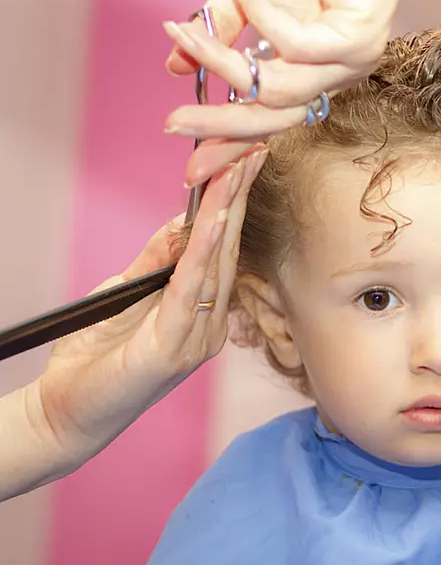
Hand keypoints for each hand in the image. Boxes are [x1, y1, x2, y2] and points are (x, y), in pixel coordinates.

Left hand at [34, 147, 266, 467]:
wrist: (64, 413)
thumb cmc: (94, 359)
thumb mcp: (125, 292)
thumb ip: (157, 261)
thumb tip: (183, 219)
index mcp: (203, 315)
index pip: (224, 251)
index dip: (233, 205)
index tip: (243, 162)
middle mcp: (210, 326)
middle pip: (230, 251)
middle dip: (239, 198)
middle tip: (252, 150)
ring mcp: (197, 340)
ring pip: (217, 264)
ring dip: (226, 212)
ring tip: (237, 169)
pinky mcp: (174, 348)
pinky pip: (190, 288)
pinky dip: (202, 249)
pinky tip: (210, 219)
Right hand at [161, 0, 407, 186]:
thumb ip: (218, 35)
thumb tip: (177, 67)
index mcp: (314, 73)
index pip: (271, 120)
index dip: (230, 143)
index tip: (192, 169)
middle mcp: (336, 76)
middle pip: (276, 119)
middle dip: (221, 125)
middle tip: (175, 124)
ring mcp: (352, 63)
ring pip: (278, 89)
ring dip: (224, 63)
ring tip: (185, 34)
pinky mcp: (359, 41)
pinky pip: (294, 46)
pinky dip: (260, 17)